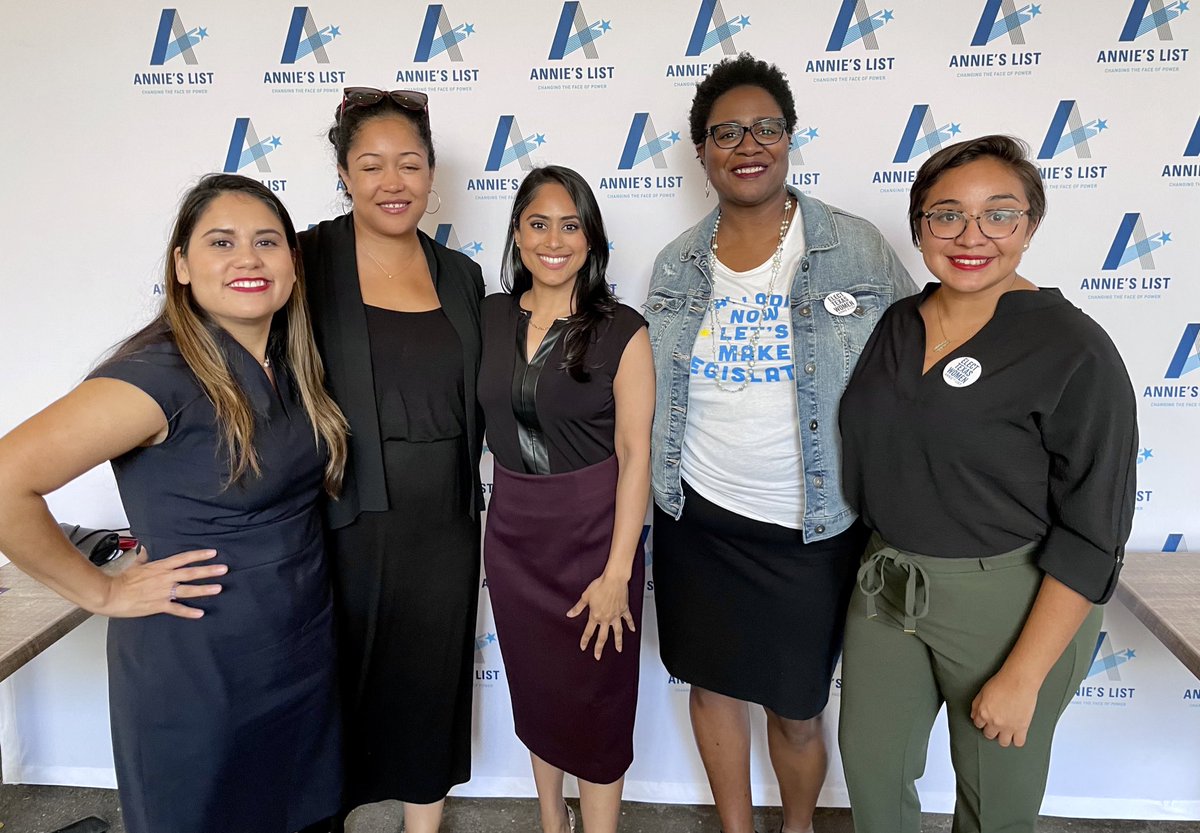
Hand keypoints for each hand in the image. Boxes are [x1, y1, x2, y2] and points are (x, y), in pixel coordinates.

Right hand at [95, 548, 225, 618]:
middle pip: (191, 573)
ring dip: (204, 589)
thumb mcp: (134, 565)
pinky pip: (177, 609)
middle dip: (209, 571)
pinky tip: (200, 613)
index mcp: (159, 567)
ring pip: (188, 590)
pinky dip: (189, 612)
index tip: (213, 553)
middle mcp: (164, 578)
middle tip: (224, 569)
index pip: (183, 558)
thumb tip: (145, 552)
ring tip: (218, 588)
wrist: (110, 593)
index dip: (199, 555)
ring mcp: (163, 592)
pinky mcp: (158, 605)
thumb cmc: (120, 580)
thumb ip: (143, 558)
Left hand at [566, 572, 634, 659]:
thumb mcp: (585, 597)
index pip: (588, 632)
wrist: (614, 579)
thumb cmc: (600, 586)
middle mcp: (606, 618)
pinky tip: (632, 630)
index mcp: (595, 616)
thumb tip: (570, 614)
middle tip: (598, 656)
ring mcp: (616, 615)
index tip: (583, 647)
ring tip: (619, 649)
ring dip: (618, 642)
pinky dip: (631, 625)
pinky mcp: (624, 610)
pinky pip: (628, 619)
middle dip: (599, 648)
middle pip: (602, 636)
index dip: (585, 640)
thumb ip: (578, 607)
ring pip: (617, 632)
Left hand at [970, 668, 1038, 747]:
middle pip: (989, 735)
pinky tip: (1017, 734)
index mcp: (984, 713)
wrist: (1019, 680)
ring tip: (1006, 731)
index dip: (982, 722)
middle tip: (996, 725)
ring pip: (1003, 742)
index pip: (978, 724)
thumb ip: (976, 705)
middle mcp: (995, 722)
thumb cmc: (1003, 682)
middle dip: (991, 730)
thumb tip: (974, 715)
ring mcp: (1008, 726)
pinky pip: (1018, 742)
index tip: (986, 721)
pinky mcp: (1022, 727)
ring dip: (1003, 737)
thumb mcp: (983, 692)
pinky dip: (1017, 740)